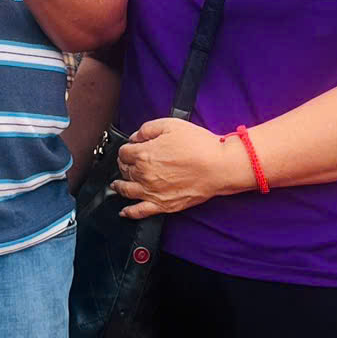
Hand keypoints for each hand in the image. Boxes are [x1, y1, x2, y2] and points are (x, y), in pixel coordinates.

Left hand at [115, 119, 246, 217]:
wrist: (219, 166)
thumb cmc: (199, 145)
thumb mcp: (170, 125)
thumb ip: (147, 129)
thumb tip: (135, 136)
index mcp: (144, 154)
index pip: (124, 152)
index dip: (126, 148)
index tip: (130, 148)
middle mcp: (144, 174)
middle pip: (125, 170)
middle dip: (124, 165)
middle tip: (128, 163)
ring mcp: (152, 192)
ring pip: (127, 190)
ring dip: (120, 186)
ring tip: (117, 185)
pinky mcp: (163, 205)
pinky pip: (140, 212)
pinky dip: (129, 212)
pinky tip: (124, 212)